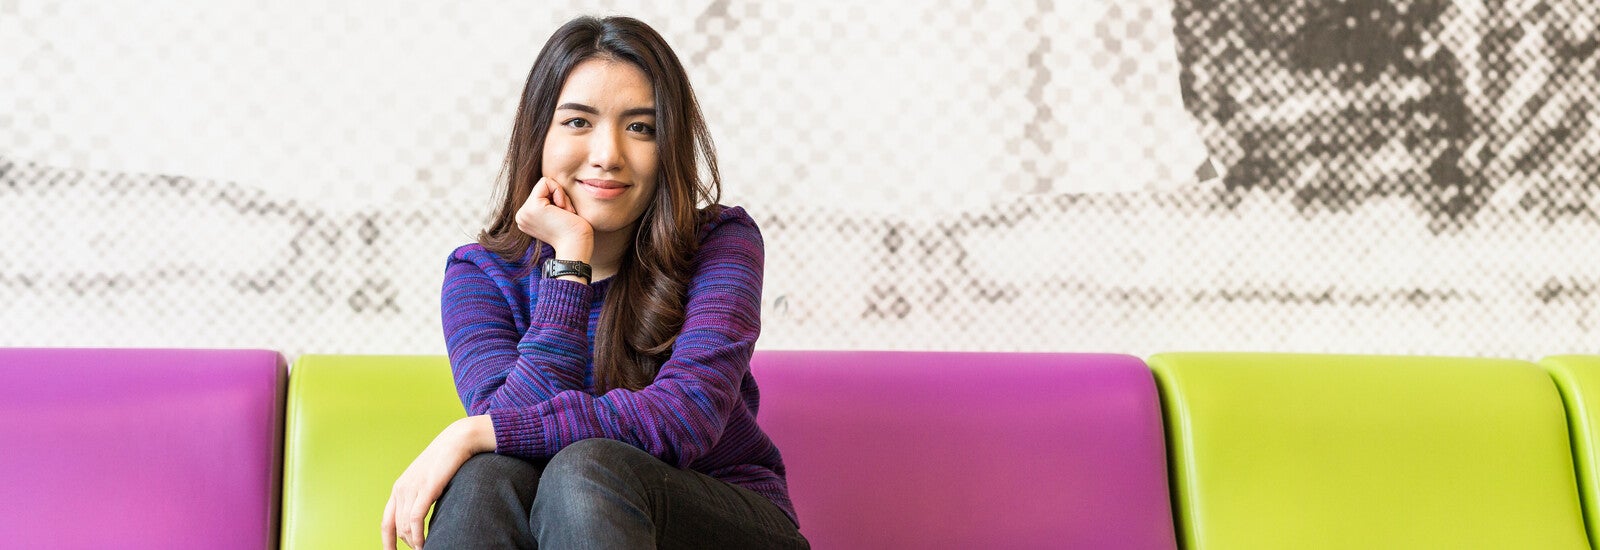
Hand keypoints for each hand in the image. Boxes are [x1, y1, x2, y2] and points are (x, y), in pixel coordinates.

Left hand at [382, 416, 495, 549]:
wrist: (457, 440)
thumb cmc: (447, 461)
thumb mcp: (429, 481)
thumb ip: (422, 497)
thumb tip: (423, 517)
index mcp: (399, 488)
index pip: (387, 522)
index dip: (387, 541)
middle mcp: (401, 489)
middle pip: (396, 526)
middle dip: (405, 544)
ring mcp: (412, 488)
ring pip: (405, 525)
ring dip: (414, 542)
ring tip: (425, 549)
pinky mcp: (425, 488)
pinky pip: (415, 519)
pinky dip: (418, 535)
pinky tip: (423, 543)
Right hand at [516, 177, 593, 259]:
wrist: (577, 246)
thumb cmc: (575, 233)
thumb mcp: (557, 215)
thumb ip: (550, 203)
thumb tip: (550, 184)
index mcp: (526, 218)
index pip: (541, 192)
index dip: (558, 198)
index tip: (565, 215)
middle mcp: (521, 215)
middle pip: (543, 187)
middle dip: (560, 197)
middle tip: (566, 216)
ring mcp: (525, 212)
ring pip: (545, 184)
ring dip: (561, 197)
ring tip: (565, 215)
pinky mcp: (533, 207)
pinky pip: (546, 182)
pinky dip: (559, 192)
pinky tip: (563, 211)